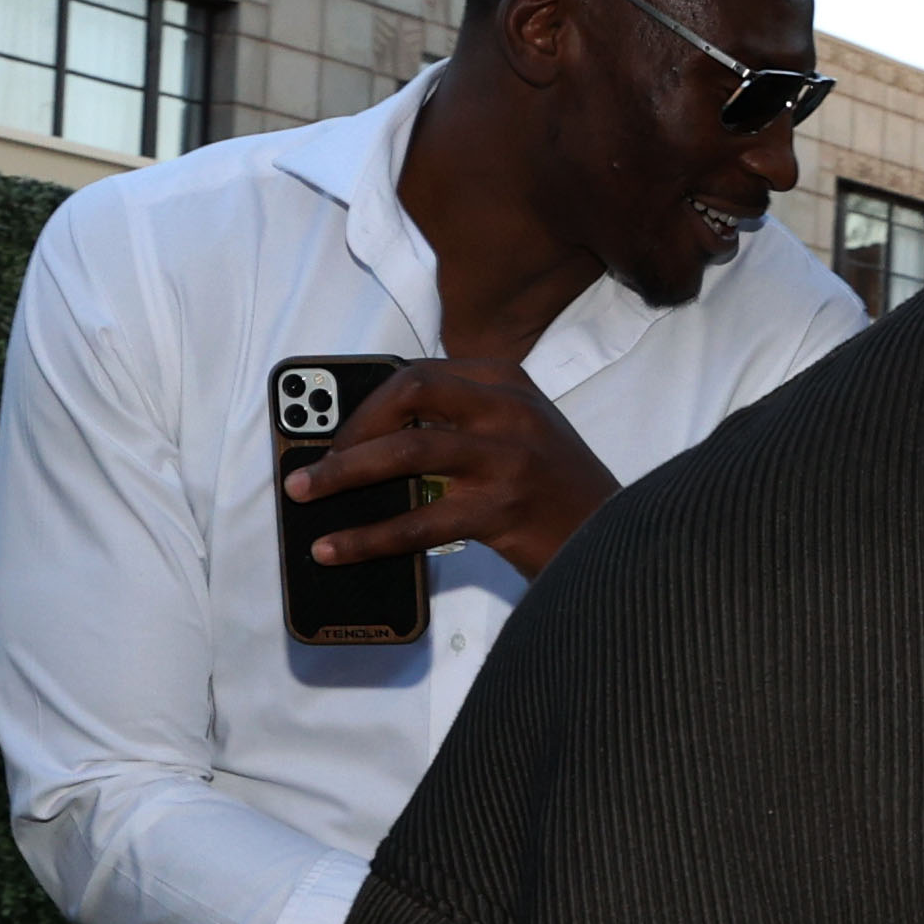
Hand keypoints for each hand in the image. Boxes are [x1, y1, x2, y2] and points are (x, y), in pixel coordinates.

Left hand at [287, 362, 618, 579]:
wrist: (620, 540)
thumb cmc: (560, 493)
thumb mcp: (524, 434)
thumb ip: (465, 424)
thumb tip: (376, 444)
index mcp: (510, 384)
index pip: (422, 374)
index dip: (369, 403)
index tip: (339, 432)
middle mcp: (510, 411)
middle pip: (410, 394)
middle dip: (352, 427)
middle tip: (317, 462)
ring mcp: (508, 459)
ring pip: (405, 453)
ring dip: (342, 475)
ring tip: (304, 494)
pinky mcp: (501, 510)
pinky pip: (416, 522)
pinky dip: (366, 537)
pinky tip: (335, 549)